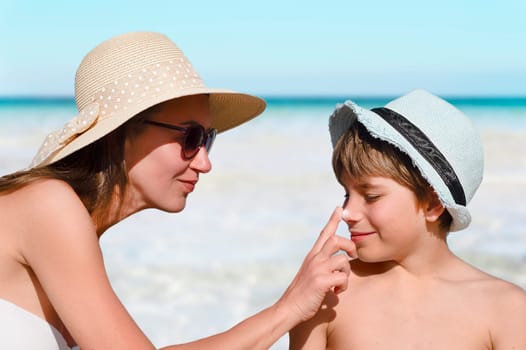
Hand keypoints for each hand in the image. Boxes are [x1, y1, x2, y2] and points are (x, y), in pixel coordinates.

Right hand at [277, 207, 356, 322]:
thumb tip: (337, 270)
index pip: (324, 233)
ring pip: (343, 260)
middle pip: (337, 240)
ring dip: (346, 274)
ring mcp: (317, 269)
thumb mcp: (310, 274)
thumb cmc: (302, 295)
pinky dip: (343, 287)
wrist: (288, 308)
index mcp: (312, 256)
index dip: (332, 220)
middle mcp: (314, 259)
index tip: (339, 208)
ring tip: (338, 285)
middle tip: (353, 256)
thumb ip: (322, 267)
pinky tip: (334, 292)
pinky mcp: (321, 281)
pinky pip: (342, 278)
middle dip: (350, 246)